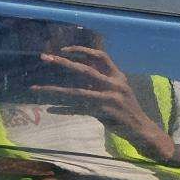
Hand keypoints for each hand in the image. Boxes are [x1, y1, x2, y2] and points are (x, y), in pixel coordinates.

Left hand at [30, 46, 177, 160]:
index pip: (100, 56)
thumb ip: (102, 81)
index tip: (64, 50)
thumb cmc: (126, 109)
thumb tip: (80, 72)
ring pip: (77, 92)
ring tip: (37, 89)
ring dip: (55, 90)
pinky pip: (79, 110)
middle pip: (84, 70)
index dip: (82, 50)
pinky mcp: (104, 113)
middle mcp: (114, 84)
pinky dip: (64, 109)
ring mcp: (109, 99)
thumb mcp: (118, 90)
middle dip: (62, 63)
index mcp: (117, 76)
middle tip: (44, 57)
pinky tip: (50, 109)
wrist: (141, 129)